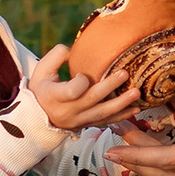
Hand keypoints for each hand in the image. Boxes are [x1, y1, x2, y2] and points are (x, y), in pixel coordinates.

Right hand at [29, 43, 144, 132]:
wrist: (37, 117)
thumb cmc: (41, 88)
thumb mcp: (42, 70)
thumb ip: (57, 56)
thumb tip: (73, 50)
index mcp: (55, 96)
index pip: (72, 91)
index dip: (81, 82)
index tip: (83, 74)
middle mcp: (68, 111)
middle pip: (92, 99)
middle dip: (110, 86)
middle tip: (125, 74)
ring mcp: (78, 120)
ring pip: (103, 113)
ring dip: (121, 104)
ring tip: (136, 93)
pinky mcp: (87, 124)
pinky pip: (106, 122)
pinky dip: (122, 116)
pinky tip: (135, 109)